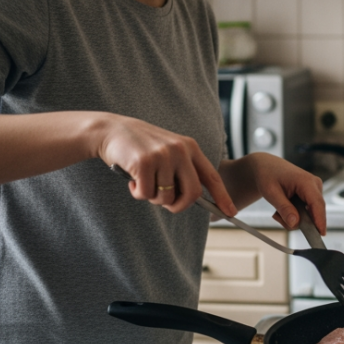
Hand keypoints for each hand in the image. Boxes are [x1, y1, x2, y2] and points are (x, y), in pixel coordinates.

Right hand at [95, 113, 235, 215]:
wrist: (112, 130)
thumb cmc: (141, 147)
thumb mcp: (168, 152)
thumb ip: (182, 170)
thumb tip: (192, 198)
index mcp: (190, 147)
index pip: (212, 176)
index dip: (223, 196)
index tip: (231, 212)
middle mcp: (180, 150)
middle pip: (192, 194)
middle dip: (179, 206)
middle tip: (165, 204)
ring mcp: (163, 155)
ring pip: (166, 197)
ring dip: (153, 198)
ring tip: (143, 182)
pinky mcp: (144, 163)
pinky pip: (146, 194)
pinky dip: (138, 193)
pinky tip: (132, 180)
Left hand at [246, 153, 325, 233]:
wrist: (267, 166)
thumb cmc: (268, 175)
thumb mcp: (271, 193)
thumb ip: (284, 208)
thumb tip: (295, 223)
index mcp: (306, 181)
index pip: (317, 204)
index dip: (320, 220)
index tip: (320, 235)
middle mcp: (315, 184)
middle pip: (315, 212)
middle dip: (298, 221)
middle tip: (278, 217)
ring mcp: (315, 189)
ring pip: (311, 214)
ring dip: (294, 217)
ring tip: (278, 210)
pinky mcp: (312, 194)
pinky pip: (308, 211)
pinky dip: (296, 214)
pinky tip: (285, 208)